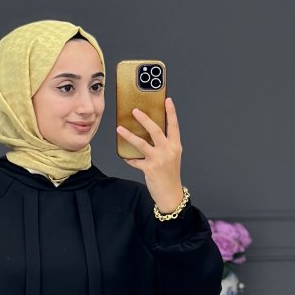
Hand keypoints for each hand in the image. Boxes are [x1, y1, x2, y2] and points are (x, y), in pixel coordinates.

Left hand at [116, 97, 183, 212]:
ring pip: (141, 144)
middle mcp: (168, 151)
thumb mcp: (172, 157)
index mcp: (175, 146)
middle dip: (144, 119)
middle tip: (135, 111)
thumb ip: (164, 145)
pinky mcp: (149, 169)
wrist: (171, 194)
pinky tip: (124, 155)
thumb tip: (149, 133)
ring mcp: (158, 160)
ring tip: (120, 129)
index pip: (174, 126)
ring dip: (129, 135)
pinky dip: (128, 158)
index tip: (167, 100)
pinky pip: (135, 161)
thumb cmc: (170, 175)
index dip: (171, 112)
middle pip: (156, 130)